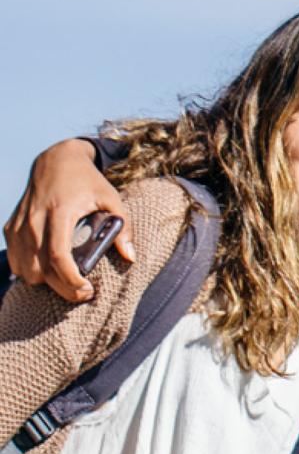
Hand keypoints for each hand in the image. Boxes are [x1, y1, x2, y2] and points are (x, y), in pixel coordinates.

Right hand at [3, 139, 133, 300]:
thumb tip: (131, 256)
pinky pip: (15, 260)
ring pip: (24, 269)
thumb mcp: (112, 198)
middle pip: (40, 270)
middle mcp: (34, 220)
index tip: (87, 289)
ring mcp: (19, 225)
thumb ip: (124, 226)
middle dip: (61, 288)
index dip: (71, 280)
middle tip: (83, 293)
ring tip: (67, 281)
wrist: (56, 160)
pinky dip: (29, 271)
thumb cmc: (87, 181)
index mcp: (59, 213)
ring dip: (44, 282)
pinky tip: (48, 271)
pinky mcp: (10, 227)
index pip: (58, 256)